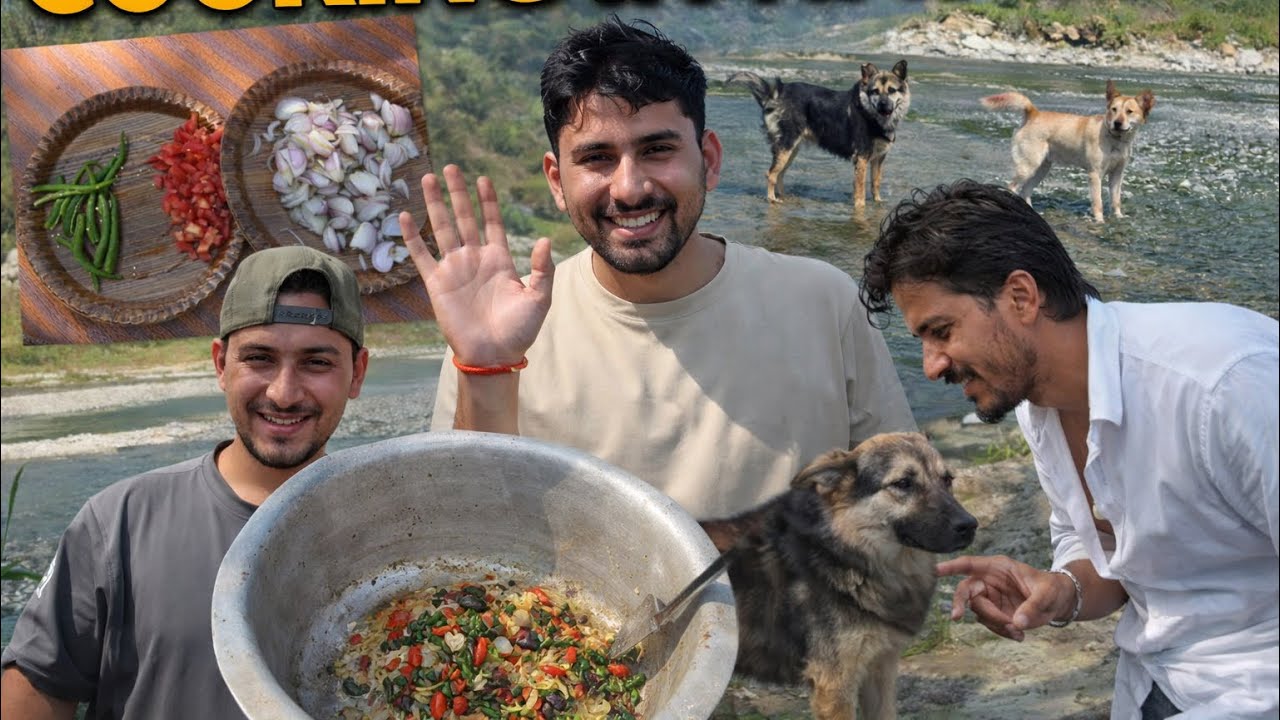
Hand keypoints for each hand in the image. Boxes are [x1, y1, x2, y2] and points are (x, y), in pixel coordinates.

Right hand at [399, 165, 553, 365]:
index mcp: (499, 259)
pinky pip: (422, 255)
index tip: (482, 178)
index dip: (487, 201)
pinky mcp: (437, 284)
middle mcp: (475, 259)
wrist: (494, 355)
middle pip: (464, 217)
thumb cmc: (519, 330)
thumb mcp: (539, 298)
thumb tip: (544, 240)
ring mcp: (454, 269)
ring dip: (434, 205)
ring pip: (442, 228)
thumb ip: (543, 269)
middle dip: (457, 192)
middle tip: (450, 168)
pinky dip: (412, 237)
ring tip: (427, 179)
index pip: (491, 222)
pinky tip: (404, 216)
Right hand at [936, 555, 1075, 641]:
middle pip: (966, 591)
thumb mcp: (1047, 594)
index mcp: (998, 567)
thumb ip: (1032, 607)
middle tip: (956, 617)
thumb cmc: (1053, 589)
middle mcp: (990, 581)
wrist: (1059, 603)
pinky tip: (1019, 635)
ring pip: (978, 612)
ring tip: (1018, 631)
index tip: (935, 571)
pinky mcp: (995, 613)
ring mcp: (991, 598)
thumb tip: (1017, 622)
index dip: (951, 567)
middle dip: (960, 604)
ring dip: (994, 624)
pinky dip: (1002, 631)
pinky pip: (990, 624)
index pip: (969, 564)